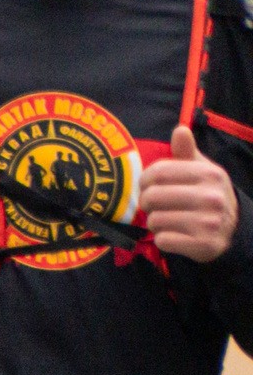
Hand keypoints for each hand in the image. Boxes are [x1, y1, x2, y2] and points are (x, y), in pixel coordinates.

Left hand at [143, 125, 239, 262]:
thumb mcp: (201, 170)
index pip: (158, 172)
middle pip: (152, 197)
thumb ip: (186, 152)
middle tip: (154, 206)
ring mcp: (208, 222)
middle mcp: (211, 197)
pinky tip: (175, 235)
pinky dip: (163, 239)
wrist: (231, 229)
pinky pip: (163, 241)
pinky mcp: (203, 244)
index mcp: (209, 174)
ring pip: (155, 221)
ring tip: (167, 220)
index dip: (144, 180)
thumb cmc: (207, 194)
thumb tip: (179, 130)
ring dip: (154, 223)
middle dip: (146, 203)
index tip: (147, 186)